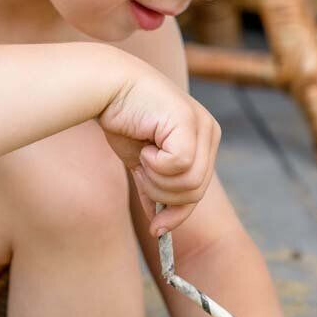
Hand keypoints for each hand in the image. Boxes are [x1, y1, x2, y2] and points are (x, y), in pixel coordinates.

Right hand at [98, 60, 220, 236]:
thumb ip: (155, 188)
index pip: (198, 191)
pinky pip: (179, 166)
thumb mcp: (143, 163)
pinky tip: (145, 145)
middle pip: (195, 192)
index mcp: (204, 140)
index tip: (157, 229)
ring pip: (189, 183)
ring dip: (157, 179)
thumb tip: (161, 226)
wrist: (106, 86)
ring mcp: (202, 125)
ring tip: (143, 156)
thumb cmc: (123, 119)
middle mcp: (209, 131)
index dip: (178, 214)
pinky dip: (155, 164)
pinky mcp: (189, 122)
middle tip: (141, 172)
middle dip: (162, 193)